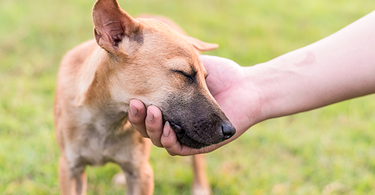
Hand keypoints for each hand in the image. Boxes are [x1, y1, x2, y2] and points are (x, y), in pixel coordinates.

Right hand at [128, 55, 262, 154]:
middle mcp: (175, 122)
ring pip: (160, 140)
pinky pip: (178, 149)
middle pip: (148, 128)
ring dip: (152, 129)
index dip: (136, 107)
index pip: (145, 112)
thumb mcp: (190, 66)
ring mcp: (186, 135)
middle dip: (138, 119)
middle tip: (136, 104)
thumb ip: (170, 66)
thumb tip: (146, 60)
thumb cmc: (222, 75)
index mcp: (170, 107)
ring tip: (153, 113)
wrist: (248, 86)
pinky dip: (169, 141)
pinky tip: (167, 129)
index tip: (132, 95)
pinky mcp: (200, 146)